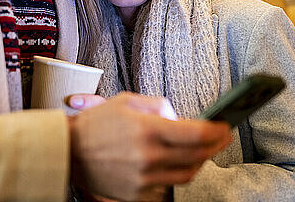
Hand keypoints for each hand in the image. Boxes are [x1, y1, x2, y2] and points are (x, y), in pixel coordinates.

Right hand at [68, 92, 230, 200]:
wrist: (68, 151)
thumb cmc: (95, 124)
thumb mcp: (126, 101)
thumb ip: (157, 105)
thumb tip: (179, 117)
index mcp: (147, 129)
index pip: (196, 133)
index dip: (216, 130)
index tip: (225, 126)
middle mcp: (148, 156)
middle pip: (197, 155)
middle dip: (215, 145)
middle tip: (223, 137)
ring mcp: (143, 178)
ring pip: (187, 174)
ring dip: (200, 161)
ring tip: (204, 150)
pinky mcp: (137, 193)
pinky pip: (167, 185)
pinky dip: (177, 173)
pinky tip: (179, 162)